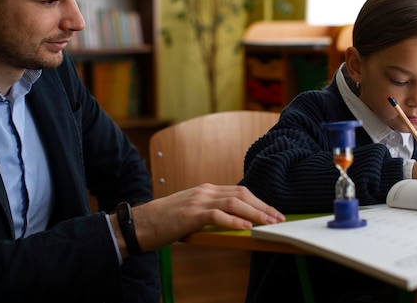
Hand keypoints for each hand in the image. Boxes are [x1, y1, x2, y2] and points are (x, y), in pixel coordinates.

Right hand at [111, 183, 284, 256]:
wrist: (138, 224)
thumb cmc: (164, 222)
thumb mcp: (192, 213)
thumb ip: (211, 214)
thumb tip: (235, 224)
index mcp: (206, 189)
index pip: (240, 191)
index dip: (259, 201)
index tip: (273, 212)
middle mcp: (205, 191)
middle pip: (242, 194)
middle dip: (263, 206)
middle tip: (279, 218)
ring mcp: (197, 200)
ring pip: (234, 202)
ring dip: (255, 213)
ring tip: (269, 223)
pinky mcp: (190, 213)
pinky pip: (217, 214)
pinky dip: (233, 220)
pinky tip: (245, 226)